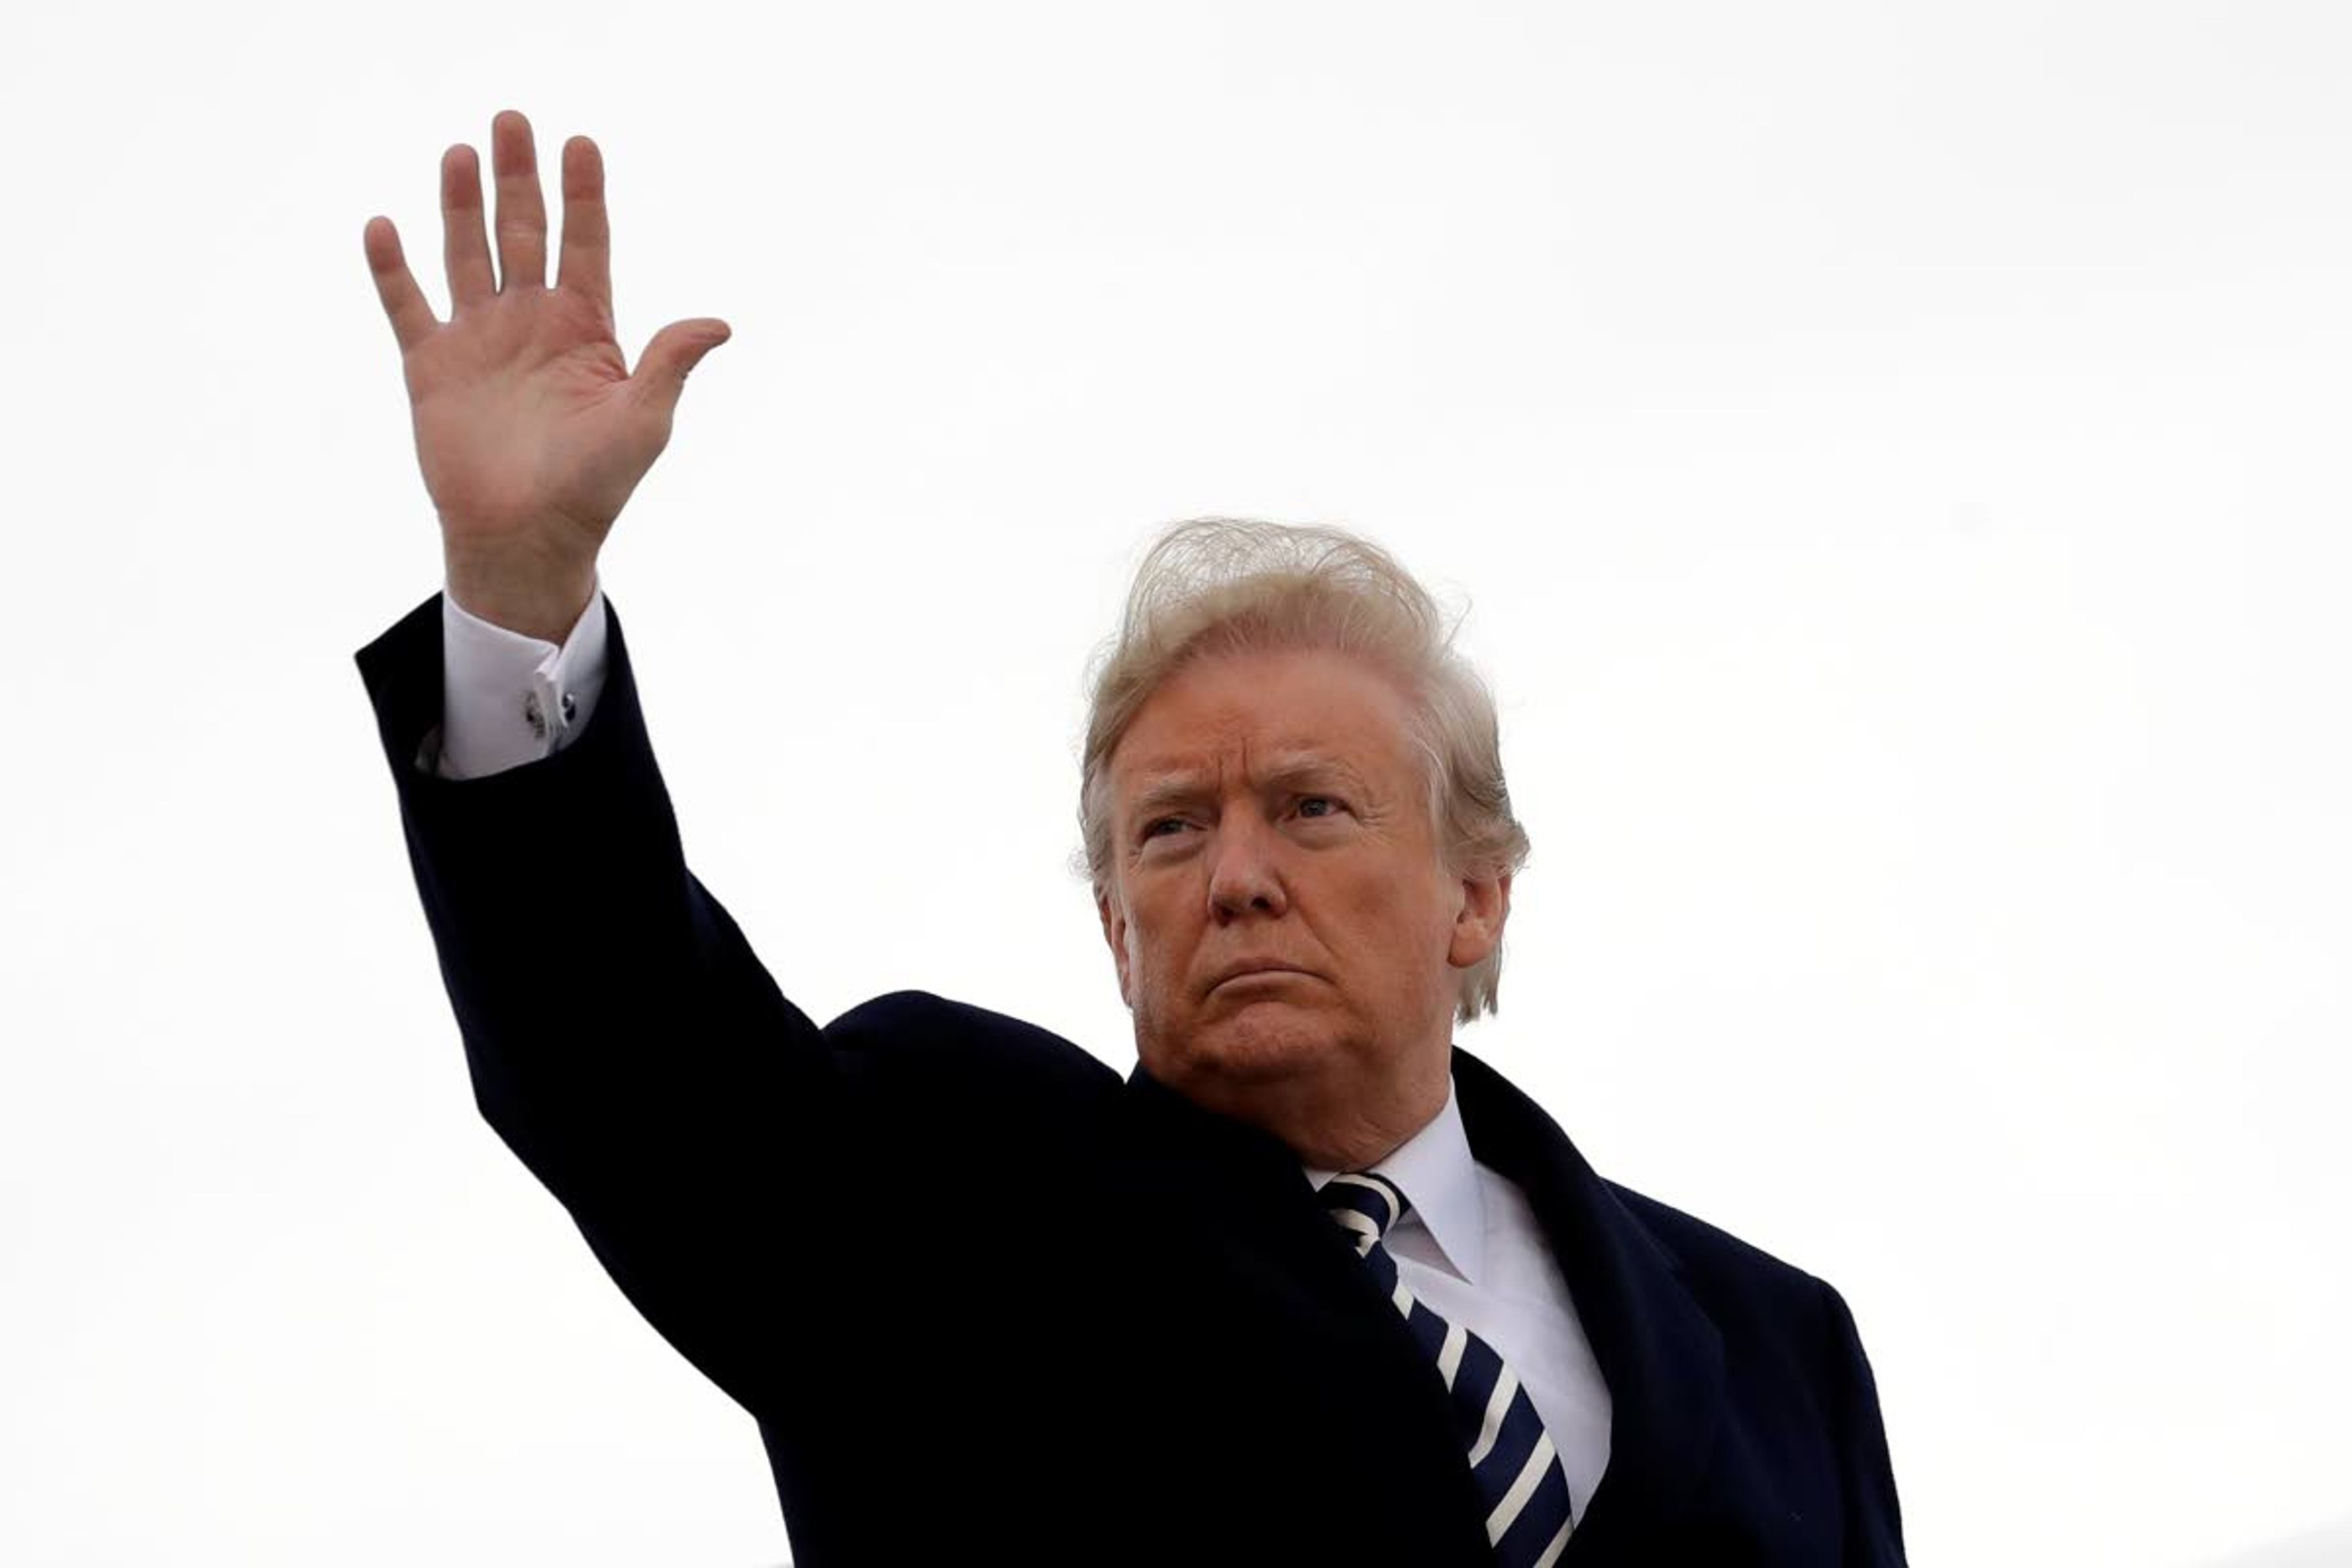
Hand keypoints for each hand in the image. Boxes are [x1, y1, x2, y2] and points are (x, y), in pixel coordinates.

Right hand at [363, 109, 728, 638]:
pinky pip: (407, 307)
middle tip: (512, 121)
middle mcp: (532, 324)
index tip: (581, 143)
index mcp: (585, 330)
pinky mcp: (433, 368)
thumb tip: (719, 323)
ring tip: (460, 151)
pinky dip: (393, 269)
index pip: (586, 245)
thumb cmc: (594, 486)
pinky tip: (384, 225)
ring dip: (461, 205)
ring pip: (467, 254)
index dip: (583, 196)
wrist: (528, 537)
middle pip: (524, 233)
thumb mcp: (644, 422)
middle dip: (519, 178)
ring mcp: (481, 341)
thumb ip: (670, 365)